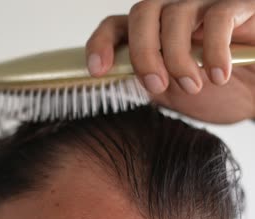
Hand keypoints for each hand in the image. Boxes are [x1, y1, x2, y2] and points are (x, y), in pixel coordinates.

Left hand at [86, 0, 254, 123]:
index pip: (116, 25)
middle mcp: (173, 11)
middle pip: (141, 12)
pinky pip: (218, 17)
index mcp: (152, 32)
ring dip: (178, 57)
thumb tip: (113, 80)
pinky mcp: (238, 5)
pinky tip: (218, 75)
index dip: (101, 44)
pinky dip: (214, 50)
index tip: (97, 70)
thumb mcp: (171, 93)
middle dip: (143, 52)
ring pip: (175, 14)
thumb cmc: (216, 91)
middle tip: (156, 86)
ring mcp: (204, 4)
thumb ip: (145, 81)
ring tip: (193, 87)